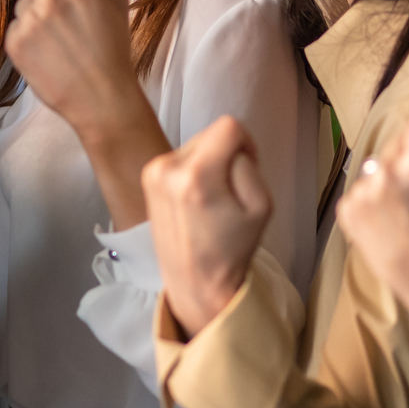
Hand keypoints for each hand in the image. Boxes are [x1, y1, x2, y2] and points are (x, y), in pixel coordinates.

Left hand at [5, 0, 170, 226]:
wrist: (103, 98)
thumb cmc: (113, 48)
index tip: (79, 8)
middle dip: (50, 0)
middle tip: (70, 28)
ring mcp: (29, 20)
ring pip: (23, 5)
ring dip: (36, 19)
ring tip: (60, 43)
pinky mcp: (14, 43)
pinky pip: (14, 29)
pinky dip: (27, 41)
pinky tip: (48, 55)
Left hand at [143, 117, 273, 335]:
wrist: (194, 281)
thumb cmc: (231, 249)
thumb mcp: (260, 205)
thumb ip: (247, 164)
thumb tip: (230, 148)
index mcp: (196, 175)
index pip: (229, 126)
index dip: (247, 145)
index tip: (245, 172)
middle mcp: (167, 168)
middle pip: (211, 133)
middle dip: (225, 155)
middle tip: (227, 194)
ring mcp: (153, 172)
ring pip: (197, 145)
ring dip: (209, 163)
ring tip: (209, 201)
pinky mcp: (148, 178)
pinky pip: (182, 158)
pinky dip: (193, 171)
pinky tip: (195, 201)